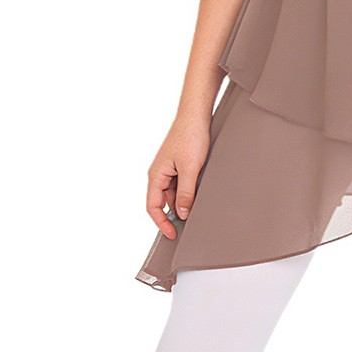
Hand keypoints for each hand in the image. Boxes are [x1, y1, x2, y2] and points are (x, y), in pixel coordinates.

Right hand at [146, 115, 211, 239]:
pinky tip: (198, 195)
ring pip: (172, 194)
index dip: (161, 223)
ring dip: (182, 203)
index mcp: (156, 175)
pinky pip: (179, 185)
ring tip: (196, 210)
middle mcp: (159, 173)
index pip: (152, 207)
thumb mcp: (191, 169)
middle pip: (162, 203)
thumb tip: (181, 213)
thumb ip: (186, 193)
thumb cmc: (190, 137)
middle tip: (188, 227)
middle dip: (173, 216)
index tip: (172, 235)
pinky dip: (187, 193)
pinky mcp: (178, 165)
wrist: (196, 116)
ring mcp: (168, 169)